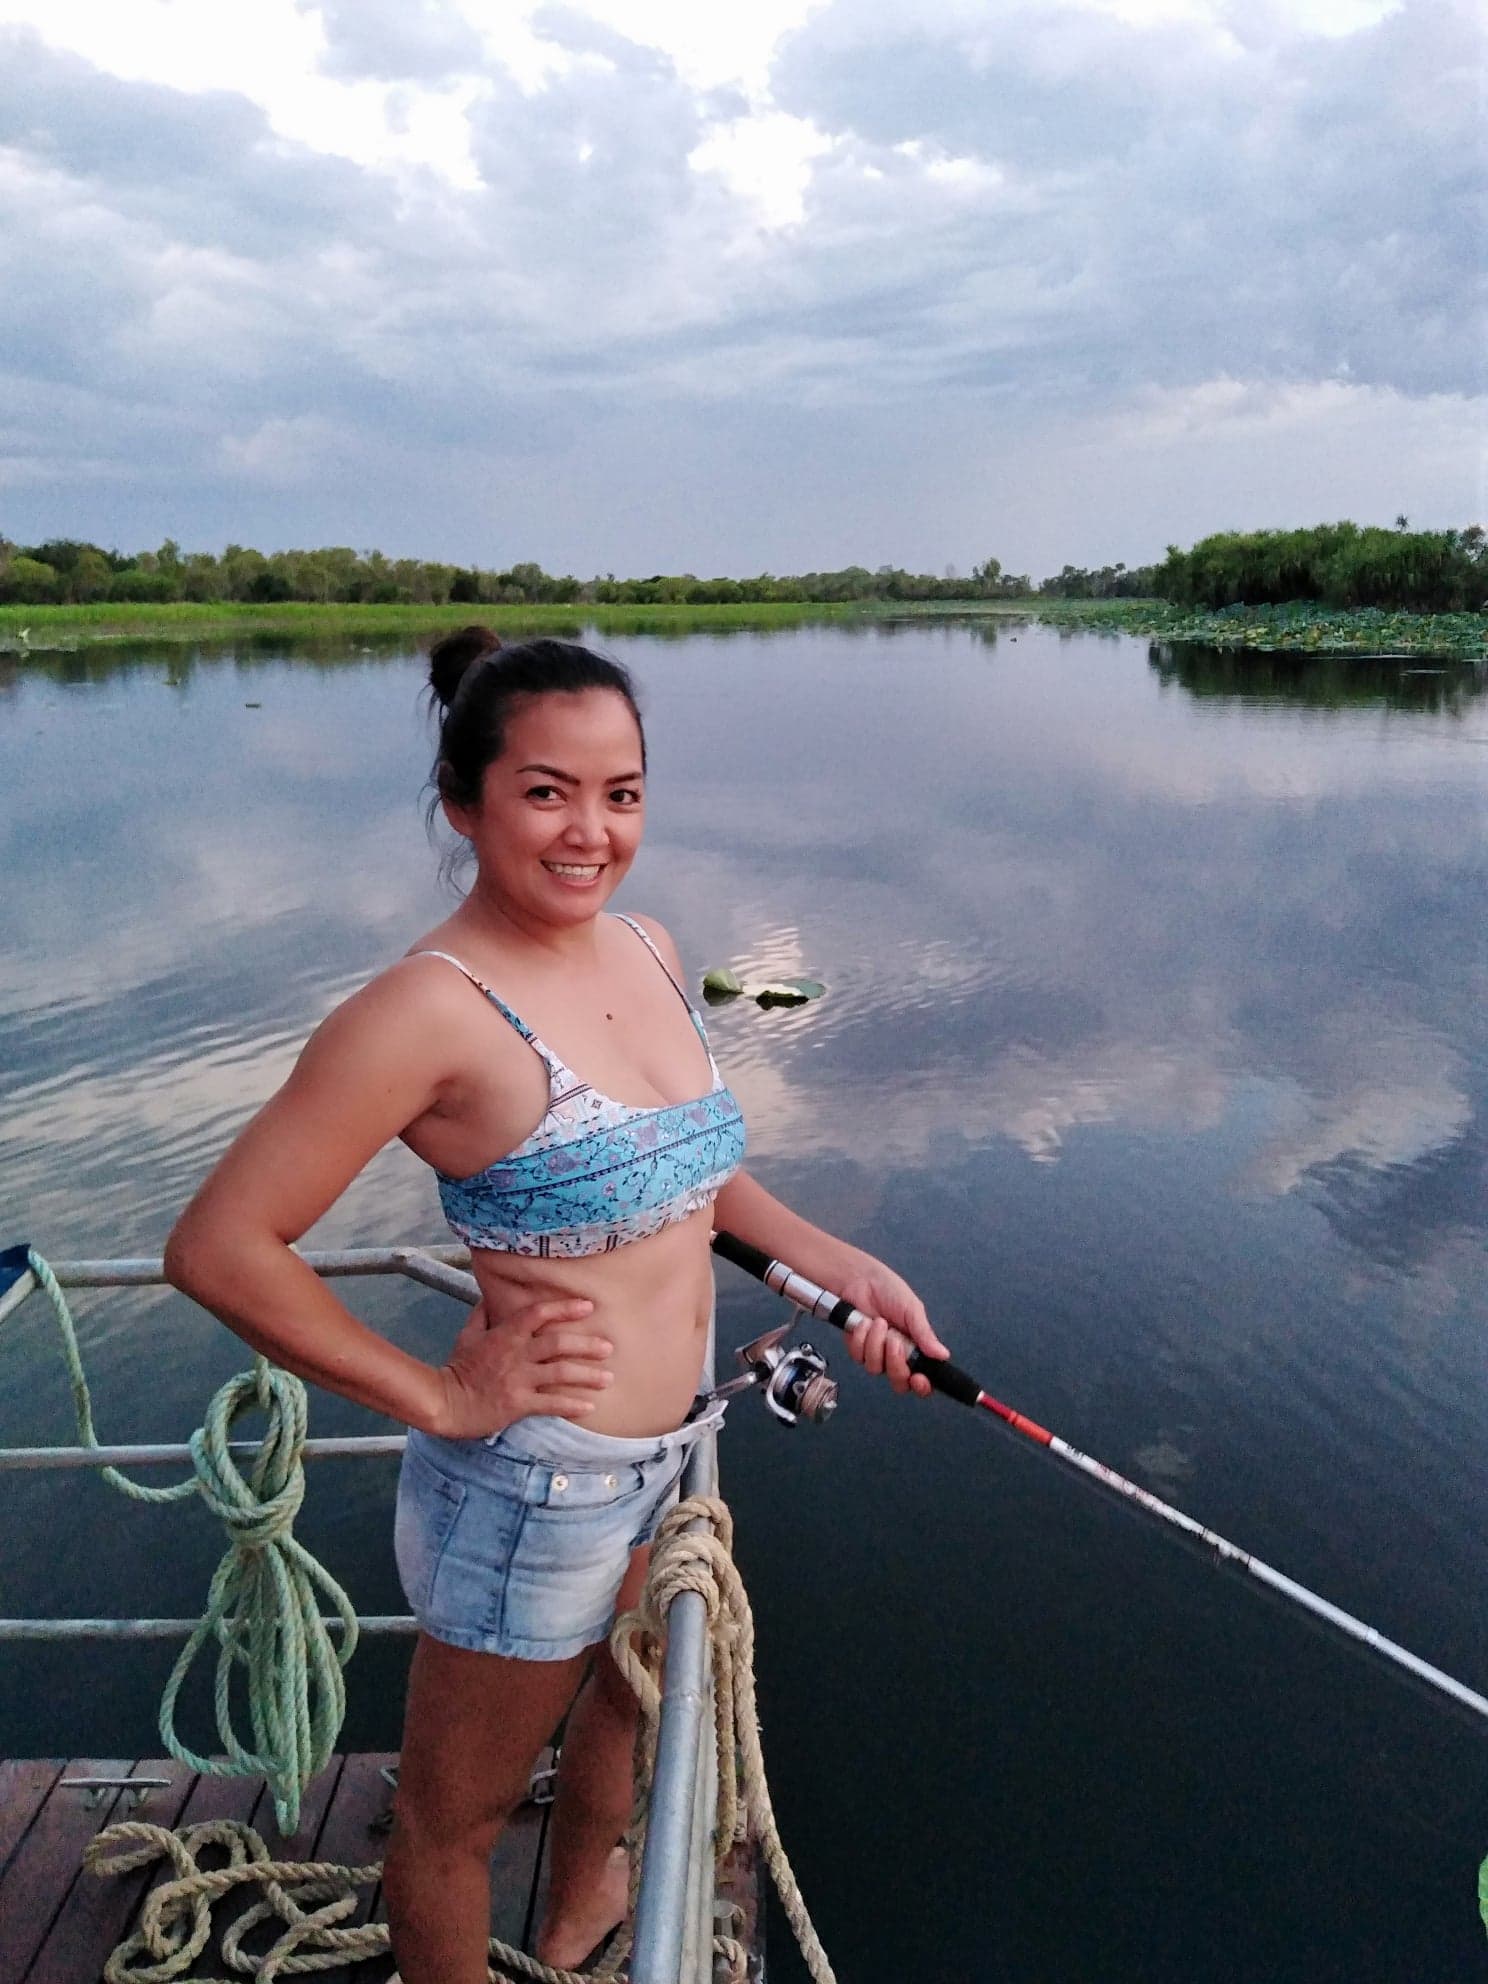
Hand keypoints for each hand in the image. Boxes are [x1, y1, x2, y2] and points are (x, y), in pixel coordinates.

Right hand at [432, 1297, 613, 1438]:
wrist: (446, 1402)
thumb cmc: (458, 1367)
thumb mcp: (468, 1335)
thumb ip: (483, 1315)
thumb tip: (491, 1297)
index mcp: (505, 1335)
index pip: (538, 1314)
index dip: (564, 1307)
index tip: (587, 1306)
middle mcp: (516, 1355)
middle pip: (558, 1344)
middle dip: (586, 1345)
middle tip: (609, 1346)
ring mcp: (519, 1380)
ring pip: (560, 1374)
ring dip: (587, 1376)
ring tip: (609, 1378)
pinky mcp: (519, 1404)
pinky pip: (551, 1404)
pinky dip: (572, 1405)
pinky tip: (589, 1406)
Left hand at [835, 1255, 948, 1398]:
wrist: (860, 1280)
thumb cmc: (889, 1291)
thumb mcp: (912, 1310)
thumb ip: (925, 1334)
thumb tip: (943, 1355)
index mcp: (915, 1349)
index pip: (922, 1379)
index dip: (922, 1385)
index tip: (919, 1378)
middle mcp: (897, 1357)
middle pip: (899, 1382)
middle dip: (896, 1364)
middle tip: (895, 1341)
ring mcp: (877, 1355)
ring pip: (876, 1368)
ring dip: (877, 1343)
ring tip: (879, 1322)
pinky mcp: (858, 1350)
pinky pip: (859, 1356)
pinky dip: (862, 1337)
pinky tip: (865, 1322)